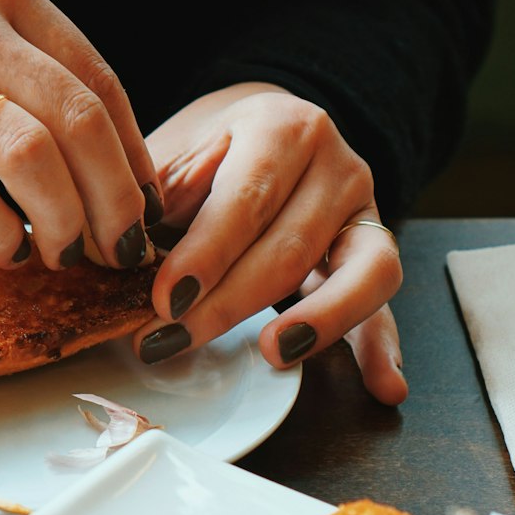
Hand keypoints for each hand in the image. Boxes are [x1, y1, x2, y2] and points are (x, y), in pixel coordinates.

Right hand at [0, 0, 161, 268]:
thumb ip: (19, 68)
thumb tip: (104, 160)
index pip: (97, 82)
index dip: (134, 157)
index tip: (145, 208)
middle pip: (78, 123)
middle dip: (116, 201)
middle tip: (121, 249)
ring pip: (32, 158)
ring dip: (66, 222)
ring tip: (66, 254)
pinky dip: (1, 235)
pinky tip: (6, 250)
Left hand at [133, 85, 407, 405]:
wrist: (264, 131)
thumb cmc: (209, 150)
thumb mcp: (175, 150)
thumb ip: (158, 195)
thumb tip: (130, 252)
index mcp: (282, 128)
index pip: (247, 198)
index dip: (207, 254)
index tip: (167, 299)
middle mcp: (336, 164)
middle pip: (293, 245)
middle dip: (230, 303)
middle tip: (174, 339)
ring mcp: (365, 210)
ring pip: (357, 272)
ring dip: (316, 323)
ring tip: (274, 354)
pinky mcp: (376, 253)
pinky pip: (383, 301)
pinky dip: (384, 345)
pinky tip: (384, 386)